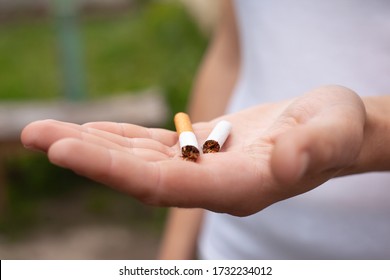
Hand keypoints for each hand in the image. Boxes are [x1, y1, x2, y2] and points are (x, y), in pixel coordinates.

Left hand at [21, 85, 365, 215]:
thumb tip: (287, 162)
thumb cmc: (338, 130)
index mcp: (239, 187)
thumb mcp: (335, 133)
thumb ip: (312, 150)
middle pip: (139, 175)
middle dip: (86, 157)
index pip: (166, 185)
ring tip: (46, 130)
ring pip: (139, 159)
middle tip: (33, 136)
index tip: (64, 150)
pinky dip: (120, 137)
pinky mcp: (202, 149)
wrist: (332, 128)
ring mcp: (204, 168)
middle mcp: (213, 185)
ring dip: (93, 145)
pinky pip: (153, 146)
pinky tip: (92, 130)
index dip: (115, 170)